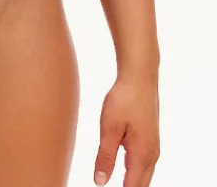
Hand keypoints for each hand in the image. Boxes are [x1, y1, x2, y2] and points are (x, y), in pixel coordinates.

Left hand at [94, 72, 159, 186]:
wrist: (140, 77)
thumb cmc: (125, 99)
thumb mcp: (109, 128)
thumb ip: (105, 157)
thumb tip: (100, 183)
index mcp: (142, 155)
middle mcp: (151, 155)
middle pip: (140, 185)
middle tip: (106, 186)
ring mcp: (153, 147)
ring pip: (143, 175)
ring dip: (131, 182)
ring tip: (113, 179)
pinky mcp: (150, 139)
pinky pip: (144, 164)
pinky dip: (134, 172)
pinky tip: (123, 169)